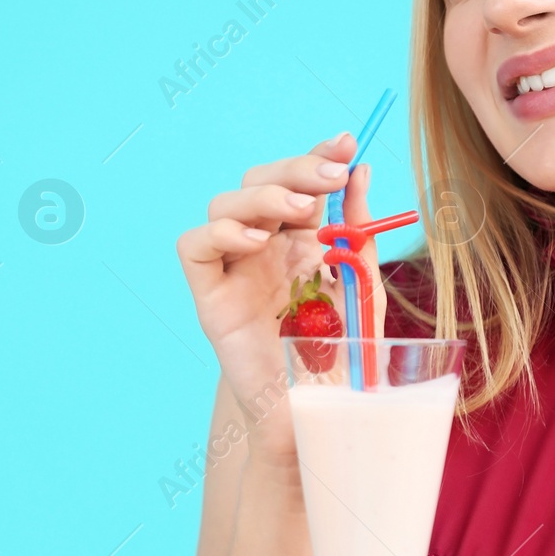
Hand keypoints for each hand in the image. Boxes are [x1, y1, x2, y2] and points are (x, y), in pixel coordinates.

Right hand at [176, 136, 383, 461]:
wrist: (317, 413)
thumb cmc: (338, 354)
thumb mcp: (360, 282)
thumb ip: (358, 229)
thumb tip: (362, 171)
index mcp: (298, 237)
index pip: (299, 179)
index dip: (317, 154)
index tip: (347, 142)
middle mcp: (262, 246)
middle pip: (258, 180)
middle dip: (295, 168)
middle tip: (330, 177)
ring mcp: (233, 270)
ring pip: (224, 204)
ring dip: (262, 195)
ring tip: (300, 210)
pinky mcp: (210, 298)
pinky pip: (193, 249)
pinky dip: (218, 234)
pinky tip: (255, 243)